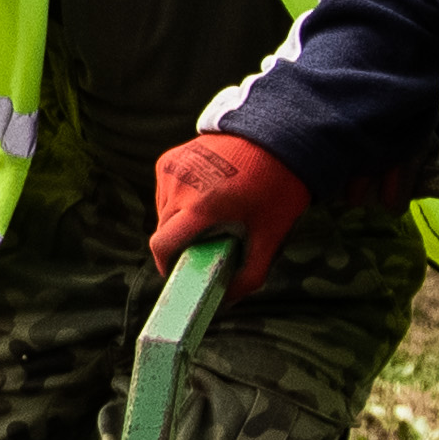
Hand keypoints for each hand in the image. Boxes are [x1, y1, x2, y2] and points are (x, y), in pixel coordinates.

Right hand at [152, 129, 309, 269]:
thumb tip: (226, 302)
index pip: (162, 245)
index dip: (167, 265)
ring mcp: (171, 169)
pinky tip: (204, 196)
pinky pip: (164, 193)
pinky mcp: (169, 158)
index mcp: (201, 206)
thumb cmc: (277, 189)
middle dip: (179, 245)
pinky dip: (178, 202)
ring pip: (161, 212)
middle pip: (162, 231)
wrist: (277, 137)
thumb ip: (250, 275)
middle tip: (206, 247)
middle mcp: (179, 185)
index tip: (179, 273)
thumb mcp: (270, 236)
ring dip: (177, 223)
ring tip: (209, 219)